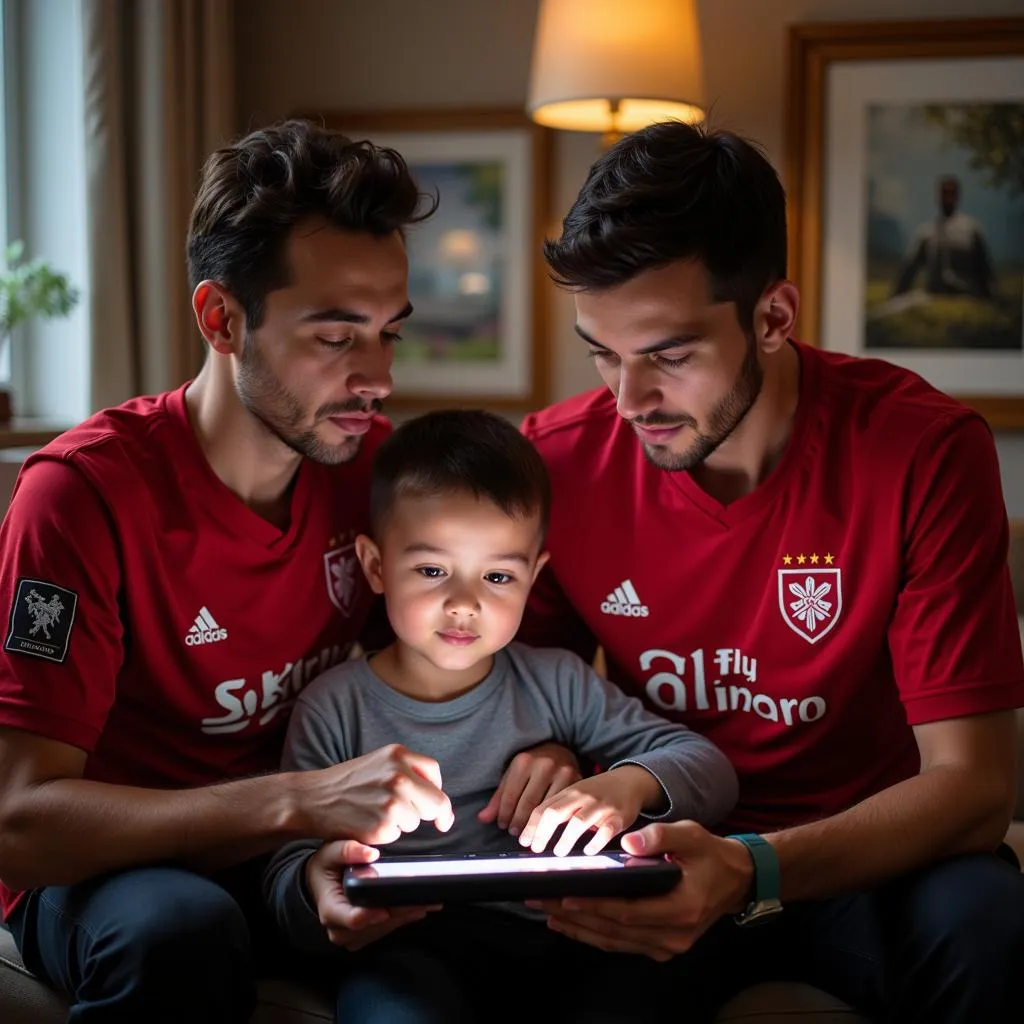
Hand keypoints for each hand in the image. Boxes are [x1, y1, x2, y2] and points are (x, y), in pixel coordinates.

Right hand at [292, 743, 454, 843]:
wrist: (312, 797)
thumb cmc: (346, 783)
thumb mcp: (380, 761)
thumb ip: (410, 771)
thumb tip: (441, 803)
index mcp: (399, 755)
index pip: (435, 774)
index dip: (437, 794)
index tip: (438, 811)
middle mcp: (399, 776)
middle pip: (435, 802)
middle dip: (427, 813)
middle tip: (402, 814)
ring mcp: (391, 802)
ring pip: (416, 822)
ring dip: (401, 823)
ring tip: (374, 812)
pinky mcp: (382, 827)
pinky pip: (397, 835)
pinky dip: (385, 835)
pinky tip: (367, 823)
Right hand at [305, 840, 439, 950]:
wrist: (320, 884)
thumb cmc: (326, 867)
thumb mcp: (330, 852)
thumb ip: (348, 850)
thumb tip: (372, 853)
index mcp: (330, 910)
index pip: (351, 919)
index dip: (369, 916)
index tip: (386, 909)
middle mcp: (340, 929)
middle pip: (374, 925)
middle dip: (399, 913)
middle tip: (423, 900)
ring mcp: (353, 936)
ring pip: (384, 929)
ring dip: (406, 915)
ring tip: (428, 901)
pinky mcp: (365, 936)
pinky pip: (387, 929)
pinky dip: (404, 917)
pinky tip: (421, 906)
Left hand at [477, 741, 580, 835]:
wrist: (560, 749)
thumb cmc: (532, 765)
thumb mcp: (513, 774)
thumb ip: (499, 797)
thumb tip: (483, 818)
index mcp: (523, 761)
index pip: (510, 795)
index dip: (504, 814)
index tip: (502, 825)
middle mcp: (543, 765)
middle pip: (528, 804)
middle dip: (519, 822)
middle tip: (515, 833)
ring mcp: (562, 772)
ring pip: (546, 807)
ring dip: (536, 825)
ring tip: (529, 834)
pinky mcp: (576, 780)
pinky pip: (563, 806)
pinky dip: (553, 820)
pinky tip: (546, 827)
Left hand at [518, 766, 654, 855]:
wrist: (629, 781)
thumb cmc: (597, 792)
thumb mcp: (576, 794)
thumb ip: (559, 807)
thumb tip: (535, 831)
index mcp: (569, 792)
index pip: (544, 808)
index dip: (532, 826)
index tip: (524, 841)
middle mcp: (583, 797)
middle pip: (556, 813)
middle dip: (543, 832)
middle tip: (536, 849)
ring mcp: (600, 806)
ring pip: (578, 822)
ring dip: (566, 839)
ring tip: (558, 853)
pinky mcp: (618, 817)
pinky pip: (605, 831)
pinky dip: (595, 842)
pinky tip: (588, 851)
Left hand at [527, 821, 753, 960]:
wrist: (735, 880)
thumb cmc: (709, 854)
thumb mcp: (691, 835)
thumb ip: (661, 836)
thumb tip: (629, 842)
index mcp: (681, 907)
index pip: (627, 911)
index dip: (594, 904)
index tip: (564, 895)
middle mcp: (673, 934)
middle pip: (614, 930)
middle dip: (574, 916)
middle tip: (541, 901)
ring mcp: (667, 945)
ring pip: (613, 941)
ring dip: (578, 928)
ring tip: (547, 911)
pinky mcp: (661, 947)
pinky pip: (621, 944)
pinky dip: (593, 934)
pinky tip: (570, 924)